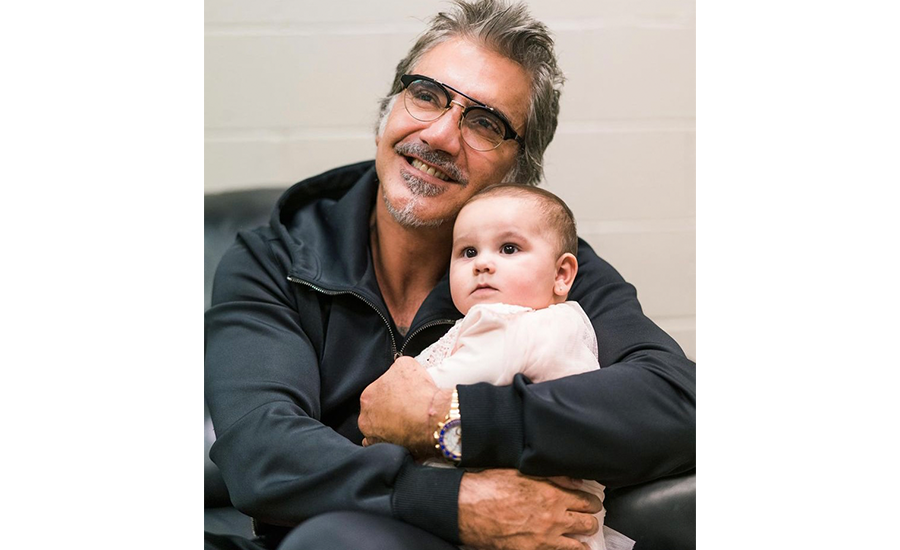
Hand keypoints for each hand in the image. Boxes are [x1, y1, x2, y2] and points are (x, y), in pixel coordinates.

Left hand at [358, 357, 451, 457]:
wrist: (435, 418)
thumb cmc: (420, 392)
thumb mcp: (406, 365)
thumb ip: (394, 368)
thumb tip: (395, 371)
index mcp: (368, 396)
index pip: (376, 392)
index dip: (391, 393)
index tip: (402, 395)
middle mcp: (365, 418)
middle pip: (375, 411)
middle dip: (386, 410)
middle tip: (404, 409)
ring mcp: (373, 437)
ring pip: (377, 429)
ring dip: (386, 426)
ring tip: (405, 423)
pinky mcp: (384, 451)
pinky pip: (382, 445)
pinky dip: (389, 441)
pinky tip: (401, 436)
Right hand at [458, 469, 600, 549]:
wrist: (469, 507)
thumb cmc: (491, 486)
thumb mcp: (523, 472)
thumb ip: (554, 477)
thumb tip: (575, 482)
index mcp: (553, 495)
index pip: (588, 501)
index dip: (592, 502)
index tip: (590, 503)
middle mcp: (554, 518)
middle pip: (589, 523)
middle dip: (590, 520)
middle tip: (588, 519)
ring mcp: (545, 538)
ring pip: (579, 544)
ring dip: (582, 540)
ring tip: (581, 538)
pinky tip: (566, 548)